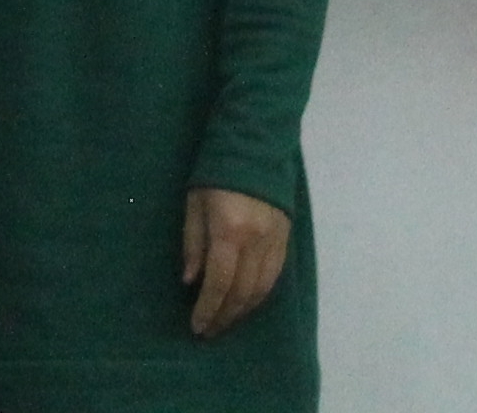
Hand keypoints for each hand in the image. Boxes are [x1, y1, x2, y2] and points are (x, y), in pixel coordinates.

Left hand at [181, 186, 291, 336]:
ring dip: (243, 311)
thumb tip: (191, 282)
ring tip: (225, 321)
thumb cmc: (215, 173)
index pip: (220, 282)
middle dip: (224, 316)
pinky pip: (274, 277)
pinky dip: (260, 296)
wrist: (255, 147)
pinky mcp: (285, 238)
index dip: (208, 308)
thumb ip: (193, 244)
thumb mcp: (194, 203)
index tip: (197, 326)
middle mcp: (256, 241)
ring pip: (261, 289)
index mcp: (230, 231)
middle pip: (242, 292)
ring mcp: (274, 241)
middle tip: (209, 330)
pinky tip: (247, 303)